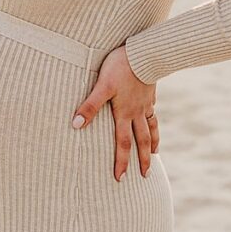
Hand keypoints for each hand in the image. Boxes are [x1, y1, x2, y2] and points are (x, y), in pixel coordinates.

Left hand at [70, 45, 158, 181]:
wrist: (144, 52)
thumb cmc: (120, 67)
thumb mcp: (102, 86)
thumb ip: (90, 106)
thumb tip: (75, 125)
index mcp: (125, 113)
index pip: (123, 143)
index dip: (121, 162)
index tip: (120, 179)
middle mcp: (138, 112)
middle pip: (141, 140)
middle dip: (143, 159)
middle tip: (145, 176)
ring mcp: (146, 103)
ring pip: (151, 127)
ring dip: (153, 142)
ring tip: (155, 153)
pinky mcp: (150, 92)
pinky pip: (153, 110)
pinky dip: (153, 119)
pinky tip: (152, 118)